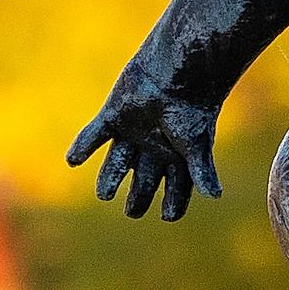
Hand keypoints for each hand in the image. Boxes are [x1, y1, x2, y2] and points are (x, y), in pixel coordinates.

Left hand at [62, 66, 222, 218]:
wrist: (175, 73)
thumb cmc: (190, 109)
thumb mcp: (195, 144)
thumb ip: (200, 171)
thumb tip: (215, 196)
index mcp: (177, 154)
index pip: (177, 185)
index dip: (173, 201)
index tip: (167, 216)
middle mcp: (155, 145)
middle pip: (146, 178)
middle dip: (139, 195)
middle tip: (131, 212)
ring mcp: (133, 131)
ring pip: (119, 161)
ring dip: (110, 177)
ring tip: (103, 195)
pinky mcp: (113, 116)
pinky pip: (95, 134)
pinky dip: (83, 147)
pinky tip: (72, 161)